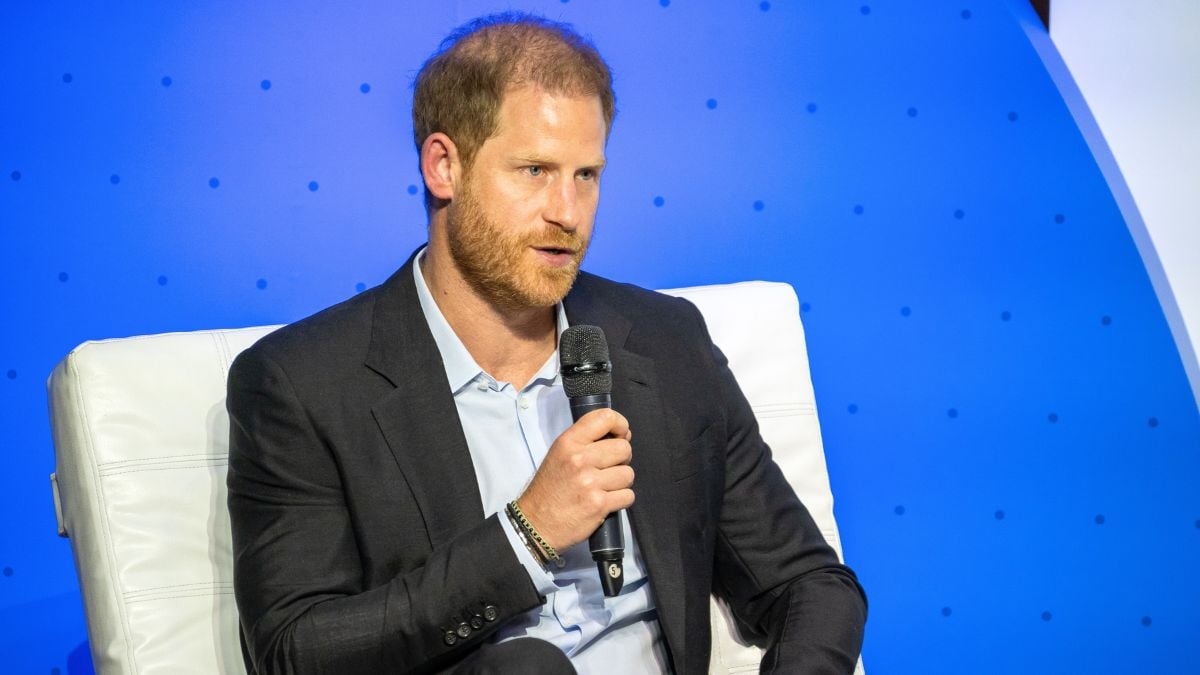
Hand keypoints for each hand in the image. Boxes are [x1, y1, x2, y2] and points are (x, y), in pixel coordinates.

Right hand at [516, 409, 634, 551]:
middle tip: (608, 468)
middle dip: (622, 459)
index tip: (622, 434)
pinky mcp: (598, 504)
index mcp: (568, 443)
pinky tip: (605, 501)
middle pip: (624, 448)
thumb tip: (621, 435)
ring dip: (621, 482)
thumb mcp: (559, 454)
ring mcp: (589, 482)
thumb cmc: (549, 489)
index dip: (620, 424)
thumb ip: (585, 441)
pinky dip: (621, 500)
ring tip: (603, 487)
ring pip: (628, 474)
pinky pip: (628, 495)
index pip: (605, 418)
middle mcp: (579, 459)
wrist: (535, 523)